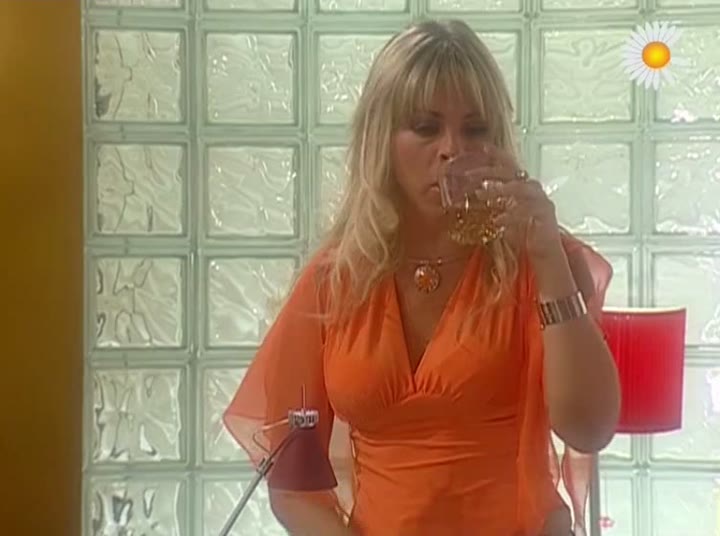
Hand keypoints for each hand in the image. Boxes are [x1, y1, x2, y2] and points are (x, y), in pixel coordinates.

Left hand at [463, 143, 563, 262]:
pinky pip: (526, 211)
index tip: (481, 148)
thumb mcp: (504, 213)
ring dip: (499, 189)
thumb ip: (494, 203)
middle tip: (469, 174)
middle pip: (511, 172)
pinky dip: (510, 215)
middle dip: (489, 171)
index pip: (509, 165)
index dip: (497, 155)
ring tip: (481, 193)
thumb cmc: (524, 232)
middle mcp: (532, 189)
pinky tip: (498, 220)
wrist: (545, 251)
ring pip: (519, 188)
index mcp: (523, 186)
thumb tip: (473, 195)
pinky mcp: (545, 214)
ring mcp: (540, 200)